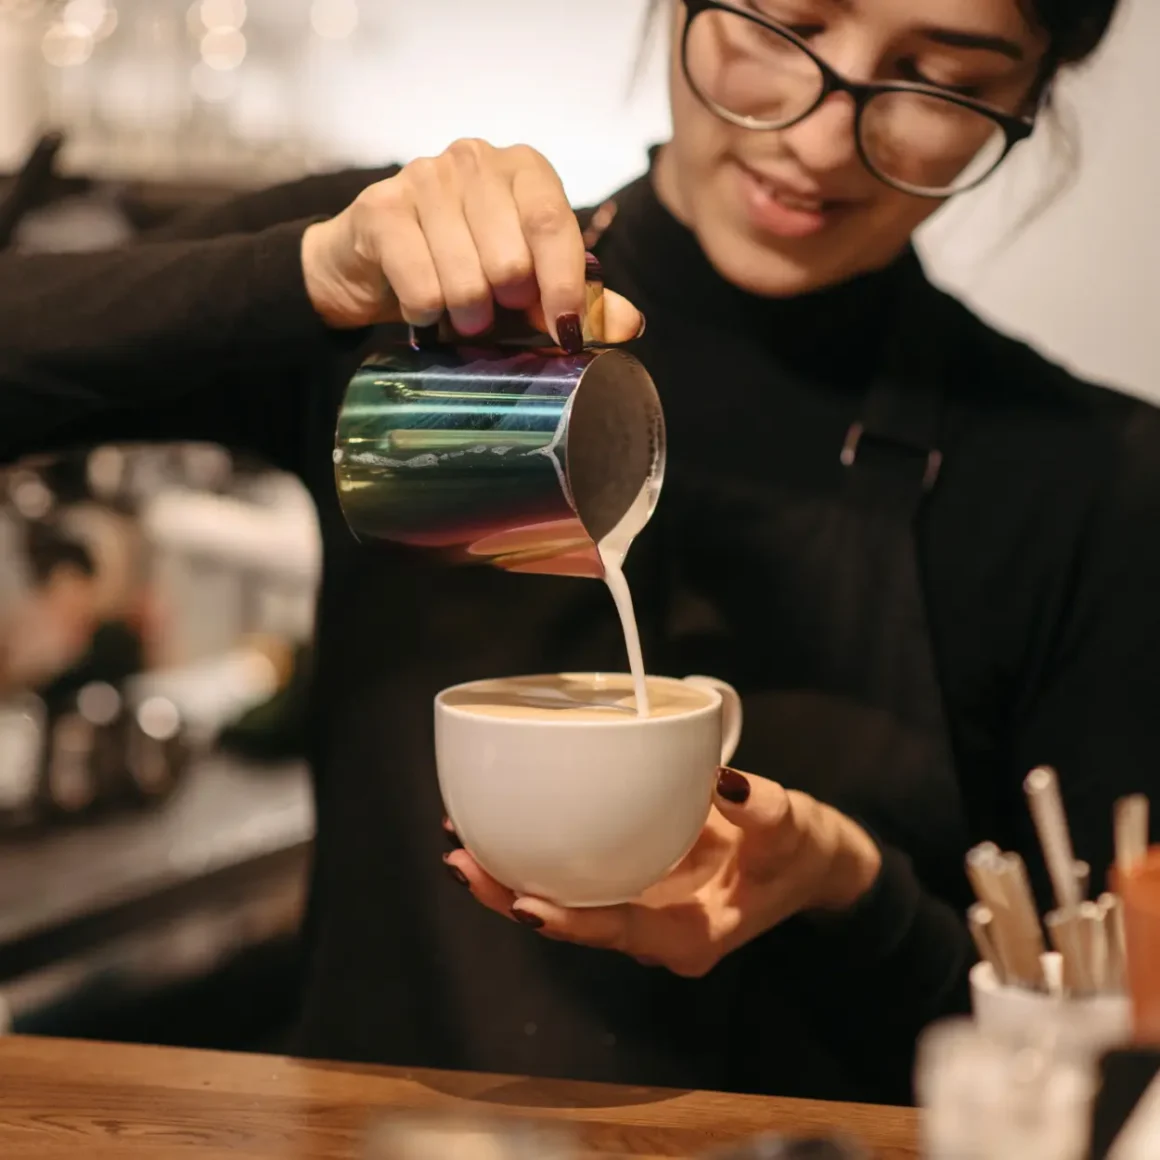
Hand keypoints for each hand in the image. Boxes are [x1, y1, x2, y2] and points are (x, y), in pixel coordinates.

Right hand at [301, 139, 642, 347]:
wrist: (372, 266)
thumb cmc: (463, 271)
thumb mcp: (527, 287)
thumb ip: (579, 301)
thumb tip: (632, 324)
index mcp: (524, 170)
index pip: (554, 225)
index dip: (562, 286)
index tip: (564, 333)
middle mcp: (475, 160)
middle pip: (511, 258)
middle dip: (505, 307)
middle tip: (491, 315)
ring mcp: (424, 177)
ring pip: (466, 279)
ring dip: (464, 317)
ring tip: (457, 315)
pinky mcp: (381, 208)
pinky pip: (421, 287)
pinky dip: (425, 315)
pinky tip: (422, 309)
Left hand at [445, 768, 882, 977]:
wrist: (815, 866)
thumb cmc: (802, 852)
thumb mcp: (793, 826)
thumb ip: (762, 809)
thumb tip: (723, 784)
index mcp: (690, 934)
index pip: (619, 931)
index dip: (570, 922)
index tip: (523, 903)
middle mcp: (656, 931)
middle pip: (574, 922)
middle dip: (513, 897)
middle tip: (462, 862)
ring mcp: (643, 911)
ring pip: (568, 903)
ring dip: (513, 879)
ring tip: (463, 845)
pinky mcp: (637, 883)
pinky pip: (581, 876)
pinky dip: (543, 855)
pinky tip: (507, 827)